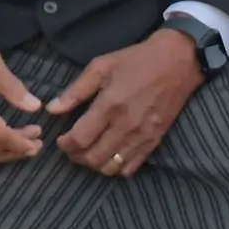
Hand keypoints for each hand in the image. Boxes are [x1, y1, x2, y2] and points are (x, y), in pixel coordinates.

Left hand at [47, 30, 201, 176]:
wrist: (177, 62)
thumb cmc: (135, 61)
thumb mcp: (101, 66)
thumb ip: (75, 91)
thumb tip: (52, 109)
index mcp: (110, 105)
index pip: (80, 139)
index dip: (65, 144)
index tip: (60, 139)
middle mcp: (126, 126)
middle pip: (94, 158)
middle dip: (76, 157)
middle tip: (71, 147)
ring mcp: (143, 137)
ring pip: (112, 168)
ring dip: (94, 164)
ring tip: (88, 151)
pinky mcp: (155, 142)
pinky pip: (131, 168)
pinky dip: (116, 167)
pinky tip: (109, 154)